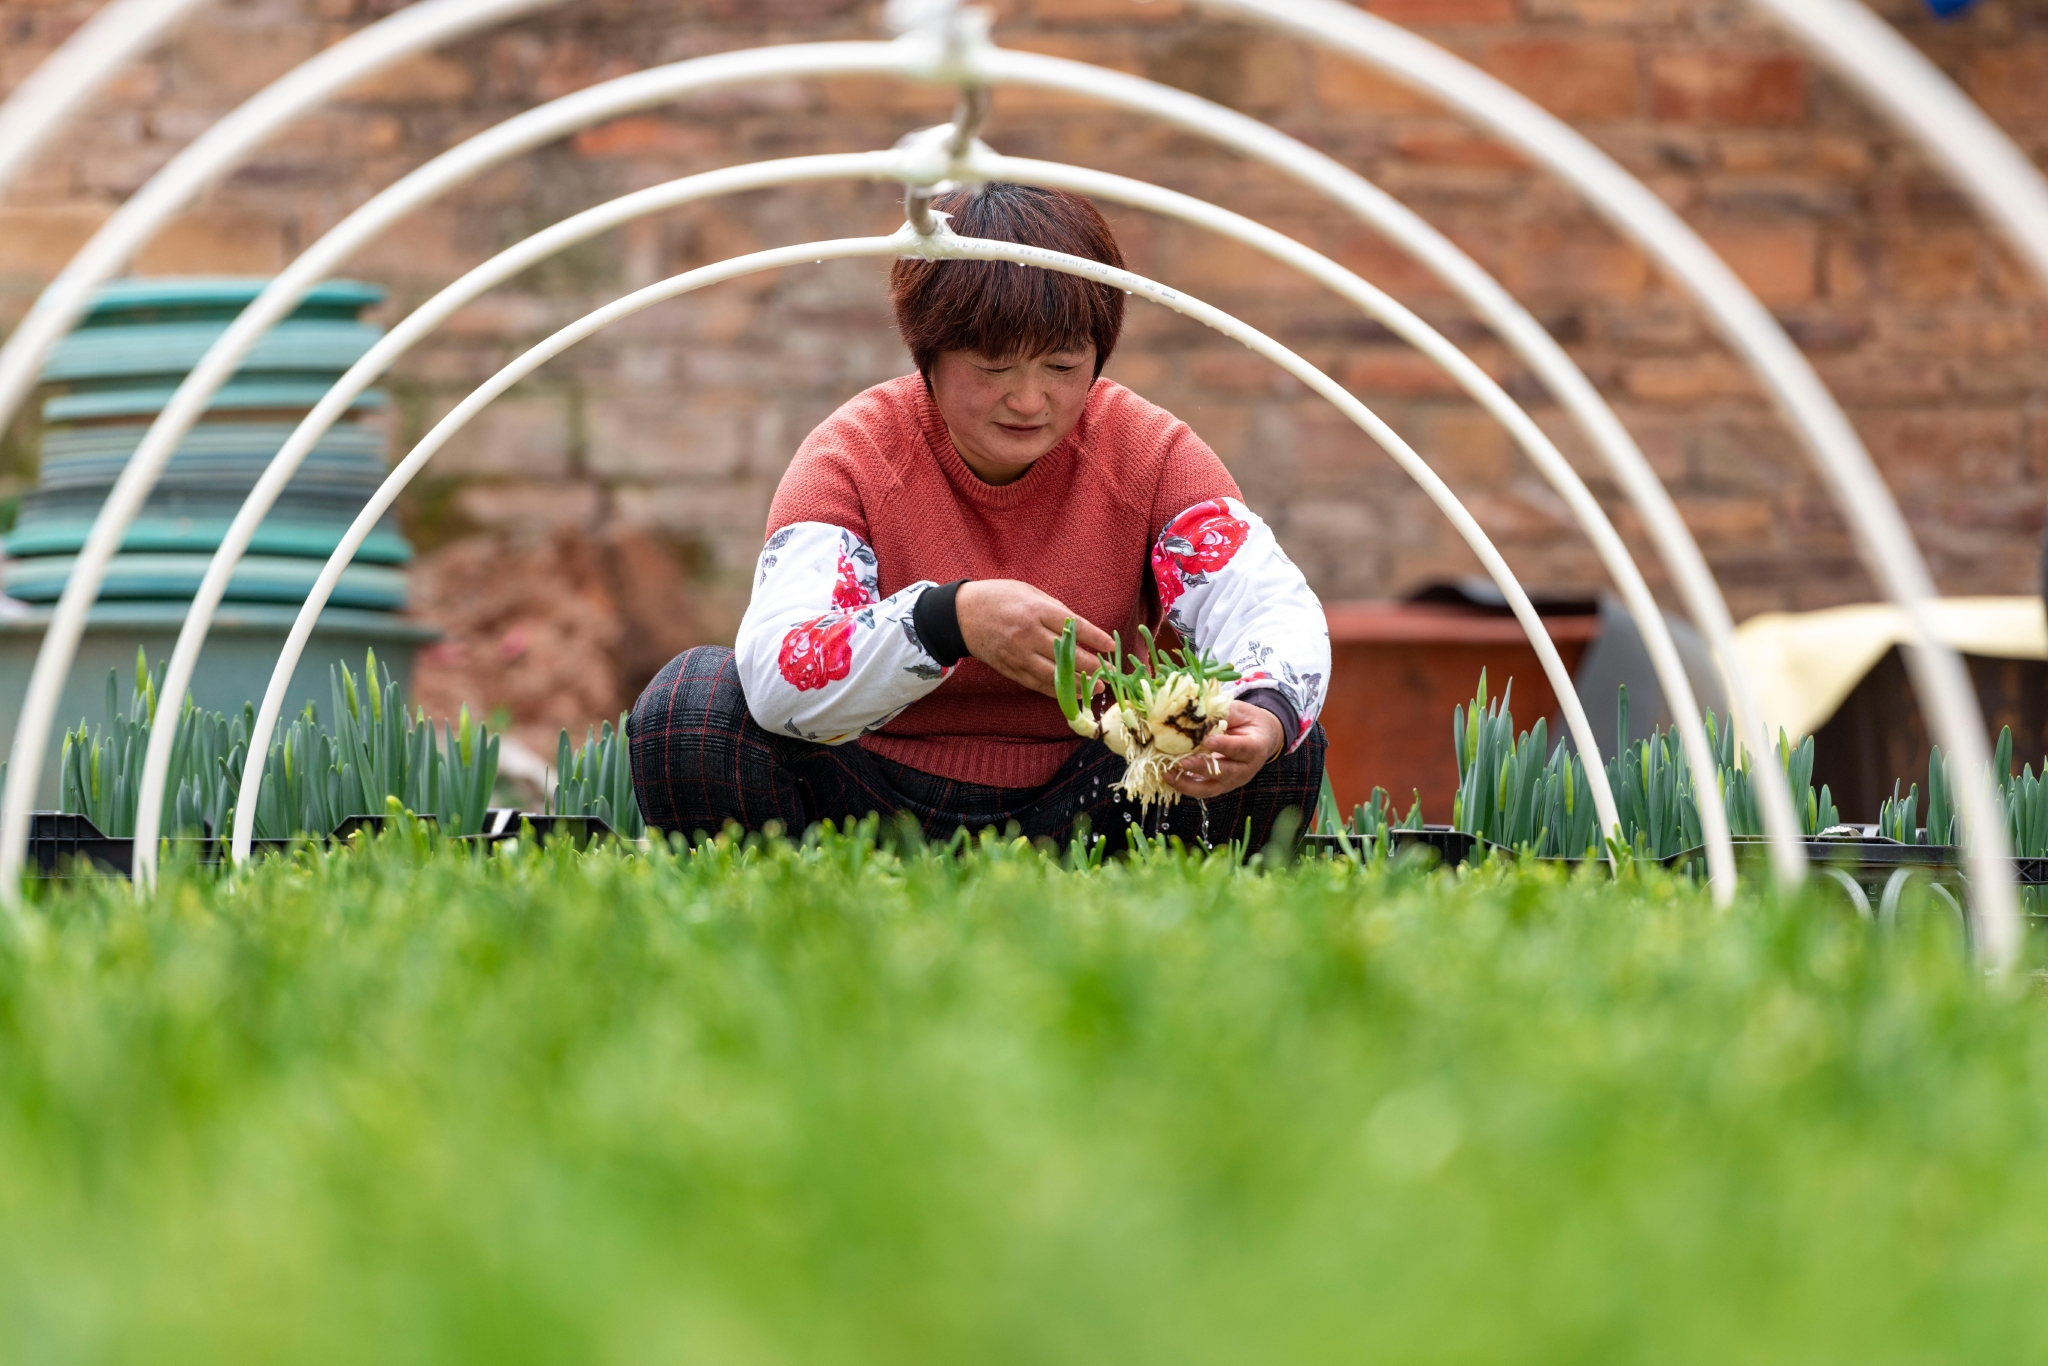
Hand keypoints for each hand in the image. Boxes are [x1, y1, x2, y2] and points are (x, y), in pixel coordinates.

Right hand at [956, 579, 1114, 698]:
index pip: (1073, 627)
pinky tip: (1072, 693)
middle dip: (1092, 665)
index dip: (1094, 638)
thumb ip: (1054, 609)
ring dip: (1078, 683)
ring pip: (1054, 674)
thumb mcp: (1029, 592)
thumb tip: (1079, 628)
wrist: (961, 615)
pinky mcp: (1011, 669)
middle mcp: (1028, 634)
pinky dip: (1057, 690)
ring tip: (1097, 687)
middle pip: (1067, 654)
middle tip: (1110, 672)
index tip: (1110, 646)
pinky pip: (1037, 683)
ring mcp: (1019, 655)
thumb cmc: (999, 598)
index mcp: (1035, 610)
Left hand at [1165, 700, 1283, 798]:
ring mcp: (1232, 781)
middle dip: (1201, 767)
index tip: (1207, 741)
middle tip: (1182, 761)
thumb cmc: (1247, 721)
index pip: (1240, 749)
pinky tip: (1169, 777)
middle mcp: (1245, 769)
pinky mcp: (1220, 786)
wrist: (1260, 738)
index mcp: (1255, 747)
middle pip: (1224, 772)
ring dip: (1187, 783)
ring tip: (1168, 774)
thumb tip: (1195, 711)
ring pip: (1210, 788)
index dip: (1224, 746)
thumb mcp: (1239, 711)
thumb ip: (1221, 713)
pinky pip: (1201, 790)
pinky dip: (1184, 785)